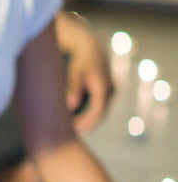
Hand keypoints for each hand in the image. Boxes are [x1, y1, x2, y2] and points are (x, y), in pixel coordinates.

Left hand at [57, 13, 112, 133]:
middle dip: (86, 125)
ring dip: (87, 121)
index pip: (96, 112)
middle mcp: (110, 91)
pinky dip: (89, 114)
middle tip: (70, 136)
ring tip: (71, 130)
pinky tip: (75, 119)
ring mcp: (110, 91)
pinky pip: (98, 106)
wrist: (90, 46)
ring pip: (99, 111)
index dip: (85, 124)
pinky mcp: (107, 91)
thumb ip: (73, 89)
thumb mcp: (75, 73)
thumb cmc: (80, 59)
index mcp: (103, 88)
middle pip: (99, 115)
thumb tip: (70, 106)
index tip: (72, 132)